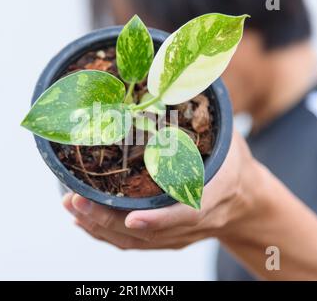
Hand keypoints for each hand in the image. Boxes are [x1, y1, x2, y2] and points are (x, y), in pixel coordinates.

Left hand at [62, 130, 256, 248]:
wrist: (246, 201)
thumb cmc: (232, 162)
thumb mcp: (227, 136)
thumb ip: (203, 115)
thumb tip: (177, 71)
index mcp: (214, 193)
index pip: (187, 213)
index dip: (160, 218)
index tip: (131, 218)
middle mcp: (194, 222)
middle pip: (148, 233)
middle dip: (107, 219)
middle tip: (73, 200)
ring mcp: (179, 235)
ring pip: (135, 242)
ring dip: (99, 227)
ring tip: (70, 206)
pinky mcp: (168, 240)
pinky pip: (133, 244)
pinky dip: (105, 234)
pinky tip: (83, 220)